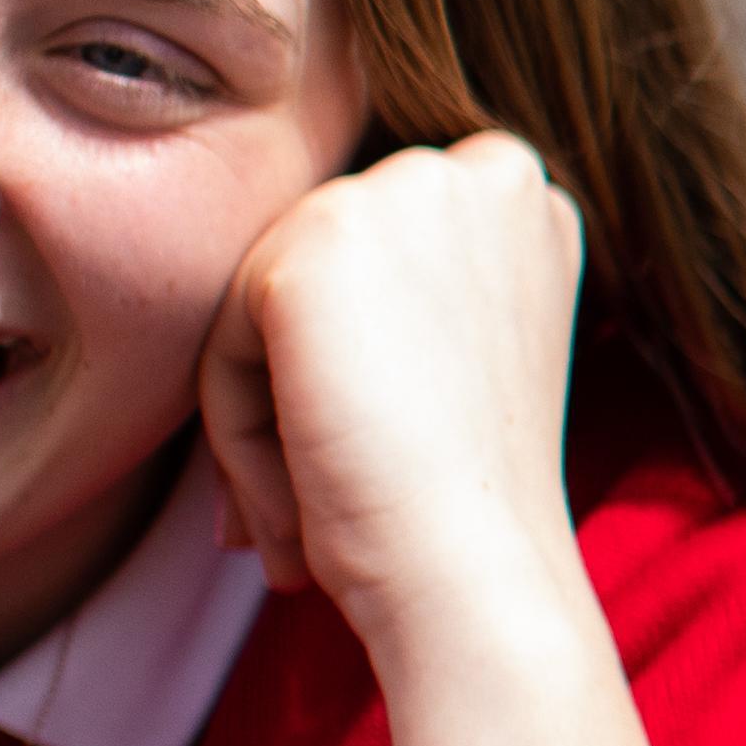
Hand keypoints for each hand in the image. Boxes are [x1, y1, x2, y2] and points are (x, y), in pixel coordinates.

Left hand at [199, 135, 648, 745]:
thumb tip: (277, 303)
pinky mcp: (316, 242)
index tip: (371, 466)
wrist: (479, 575)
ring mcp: (397, 194)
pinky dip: (238, 435)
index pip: (372, 256)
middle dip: (297, 394)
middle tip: (319, 512)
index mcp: (523, 194)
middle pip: (313, 272)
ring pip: (258, 305)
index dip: (357, 368)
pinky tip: (298, 500)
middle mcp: (475, 170)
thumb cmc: (470, 503)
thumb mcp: (461, 353)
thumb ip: (401, 286)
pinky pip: (221, 340)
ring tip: (307, 519)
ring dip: (261, 422)